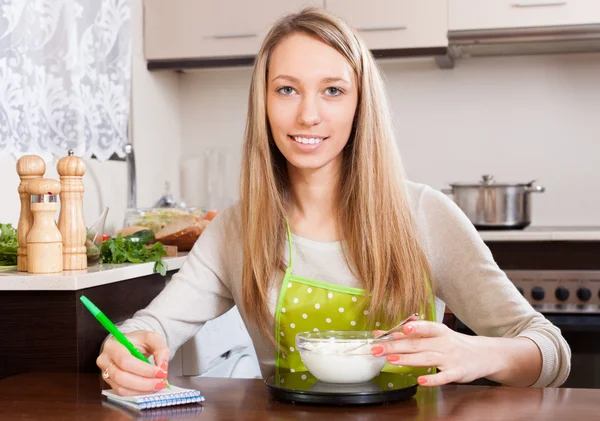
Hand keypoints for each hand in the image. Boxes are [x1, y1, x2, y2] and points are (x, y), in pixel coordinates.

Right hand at [96, 330, 169, 395]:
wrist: (128, 344)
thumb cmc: (138, 340)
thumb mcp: (152, 338)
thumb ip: (161, 350)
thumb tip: (163, 367)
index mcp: (113, 345)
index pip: (125, 361)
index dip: (144, 369)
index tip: (160, 372)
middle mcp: (105, 360)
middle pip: (121, 377)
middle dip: (144, 383)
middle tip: (161, 383)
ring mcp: (105, 373)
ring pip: (121, 388)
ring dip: (141, 390)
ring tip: (157, 386)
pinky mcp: (109, 383)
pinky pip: (122, 393)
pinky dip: (137, 393)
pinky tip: (148, 389)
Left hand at [371, 321, 496, 386]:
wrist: (484, 354)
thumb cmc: (454, 343)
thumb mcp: (437, 334)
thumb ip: (413, 334)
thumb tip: (387, 332)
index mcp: (439, 331)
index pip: (426, 327)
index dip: (415, 327)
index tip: (401, 328)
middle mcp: (444, 343)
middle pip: (418, 344)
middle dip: (396, 346)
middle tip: (377, 348)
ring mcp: (451, 358)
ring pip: (427, 358)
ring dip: (408, 359)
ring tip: (391, 359)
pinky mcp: (457, 373)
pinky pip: (444, 377)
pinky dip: (432, 379)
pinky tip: (420, 381)